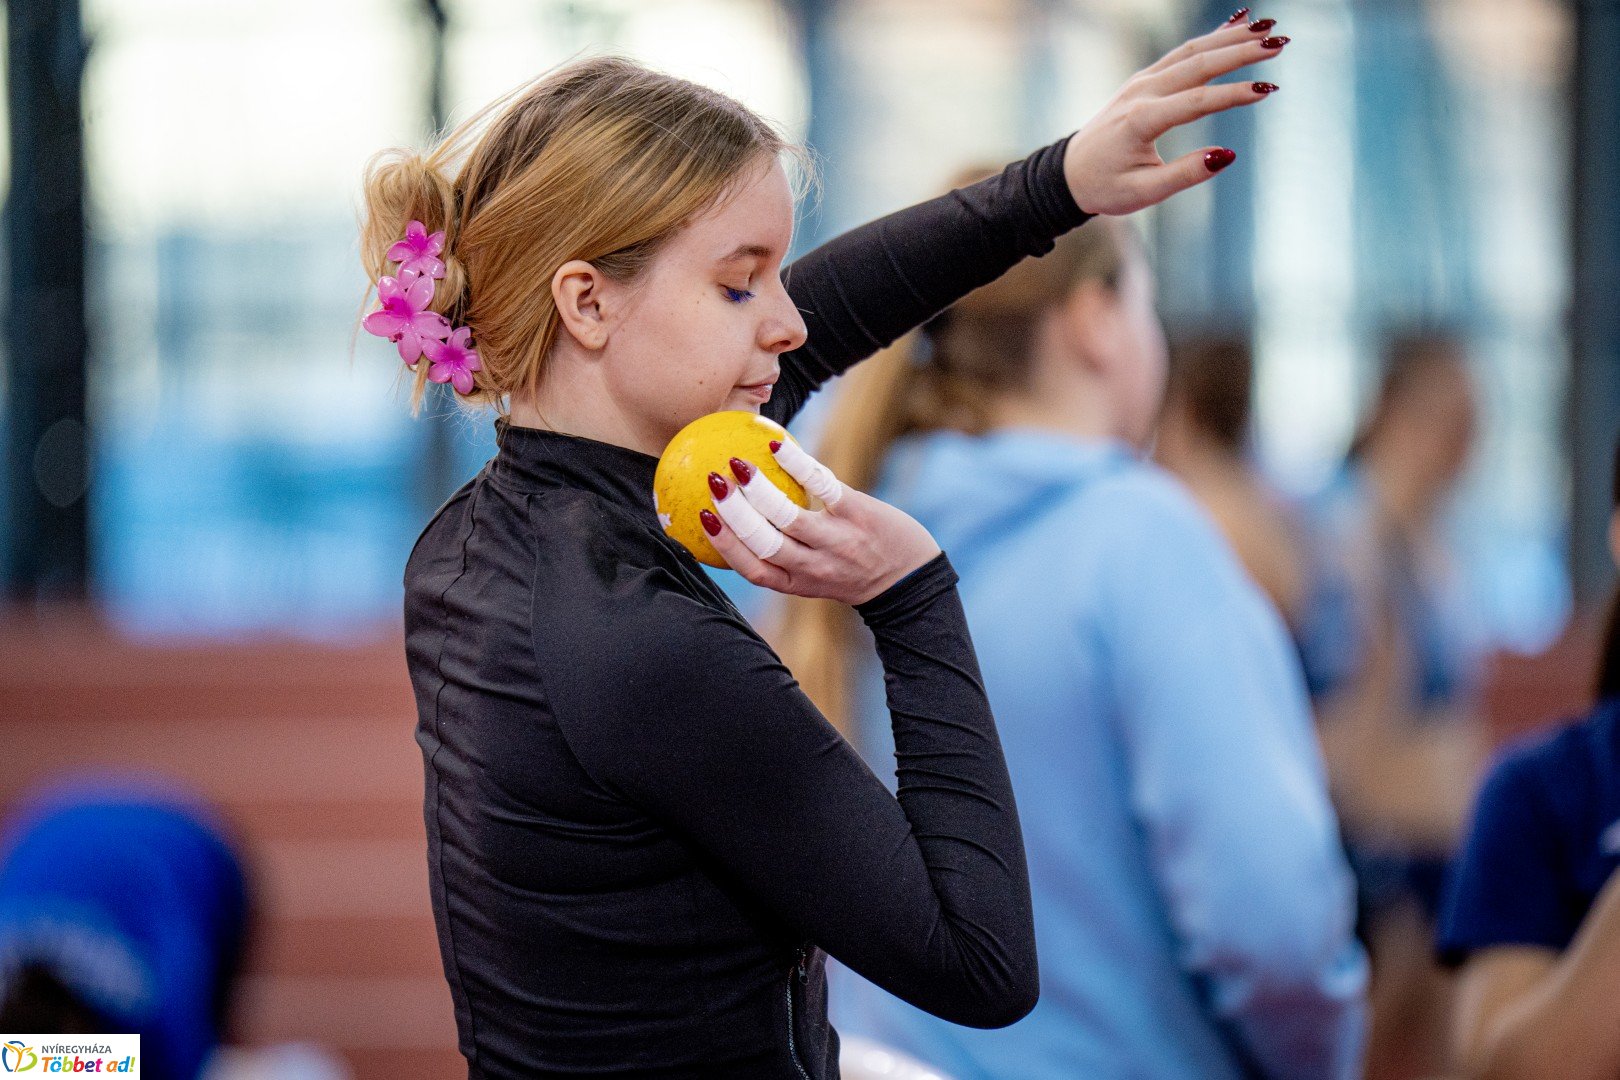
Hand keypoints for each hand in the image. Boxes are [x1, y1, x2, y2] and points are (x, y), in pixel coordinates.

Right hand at [699, 439, 940, 605]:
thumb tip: (738, 516)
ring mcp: (838, 542)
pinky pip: (822, 486)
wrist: (910, 576)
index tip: (701, 516)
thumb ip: (782, 553)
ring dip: (758, 489)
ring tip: (737, 462)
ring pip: (788, 518)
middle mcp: (815, 567)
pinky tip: (777, 444)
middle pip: (764, 543)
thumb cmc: (852, 568)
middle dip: (733, 513)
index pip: (753, 569)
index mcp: (797, 583)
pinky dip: (797, 465)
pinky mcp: (859, 515)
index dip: (724, 545)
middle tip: (712, 480)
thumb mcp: (814, 574)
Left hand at [1062, 12, 1286, 215]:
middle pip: (1198, 64)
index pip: (1196, 102)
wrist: (1069, 173)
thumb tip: (1227, 155)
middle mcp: (1142, 92)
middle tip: (1280, 43)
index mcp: (1141, 120)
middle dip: (1241, 51)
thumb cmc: (1106, 187)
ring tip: (1267, 29)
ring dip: (1230, 37)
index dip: (1234, 95)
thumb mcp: (1144, 193)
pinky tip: (1239, 23)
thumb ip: (1185, 175)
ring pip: (1191, 51)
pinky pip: (1182, 52)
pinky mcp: (1145, 80)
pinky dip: (1211, 37)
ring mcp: (1142, 81)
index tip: (1269, 90)